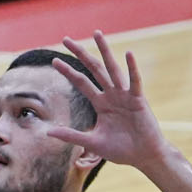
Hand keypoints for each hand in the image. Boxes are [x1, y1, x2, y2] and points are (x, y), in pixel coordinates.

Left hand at [40, 32, 176, 173]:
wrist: (143, 157)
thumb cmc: (121, 149)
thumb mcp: (92, 142)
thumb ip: (71, 135)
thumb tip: (48, 132)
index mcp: (101, 103)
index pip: (81, 82)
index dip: (68, 72)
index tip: (54, 61)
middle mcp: (112, 95)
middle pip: (93, 69)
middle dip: (80, 54)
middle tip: (65, 39)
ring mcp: (125, 96)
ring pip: (112, 69)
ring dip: (105, 51)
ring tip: (96, 34)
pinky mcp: (139, 101)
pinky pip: (135, 82)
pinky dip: (132, 68)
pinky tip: (128, 54)